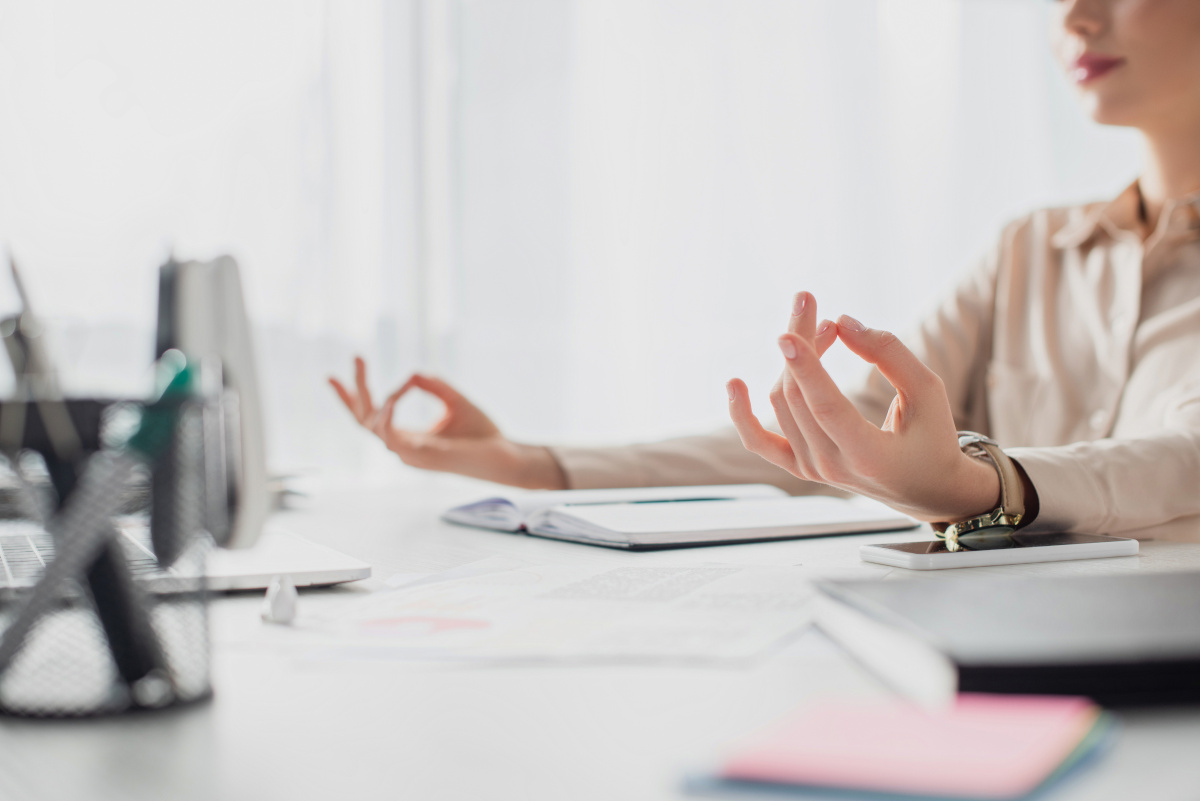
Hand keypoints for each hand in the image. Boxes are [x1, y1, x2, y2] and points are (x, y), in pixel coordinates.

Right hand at [329, 358, 566, 488]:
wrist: (505, 456)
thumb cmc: (483, 435)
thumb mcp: (455, 401)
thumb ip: (434, 386)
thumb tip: (413, 373)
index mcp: (409, 436)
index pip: (372, 416)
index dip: (355, 394)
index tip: (354, 362)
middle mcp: (404, 447)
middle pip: (364, 420)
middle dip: (352, 391)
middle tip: (356, 358)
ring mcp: (409, 454)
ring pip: (372, 426)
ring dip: (369, 397)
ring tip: (366, 369)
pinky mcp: (420, 457)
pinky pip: (391, 437)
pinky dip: (386, 417)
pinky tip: (390, 398)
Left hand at [726, 293, 999, 522]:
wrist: (924, 489)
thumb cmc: (931, 438)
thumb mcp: (928, 392)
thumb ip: (890, 355)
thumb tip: (843, 321)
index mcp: (868, 455)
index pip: (826, 408)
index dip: (805, 369)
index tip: (786, 334)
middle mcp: (831, 466)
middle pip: (798, 394)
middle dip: (801, 343)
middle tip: (809, 301)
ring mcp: (811, 469)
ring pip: (782, 403)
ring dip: (793, 360)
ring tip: (820, 328)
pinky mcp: (799, 466)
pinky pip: (758, 441)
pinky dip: (742, 414)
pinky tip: (733, 384)